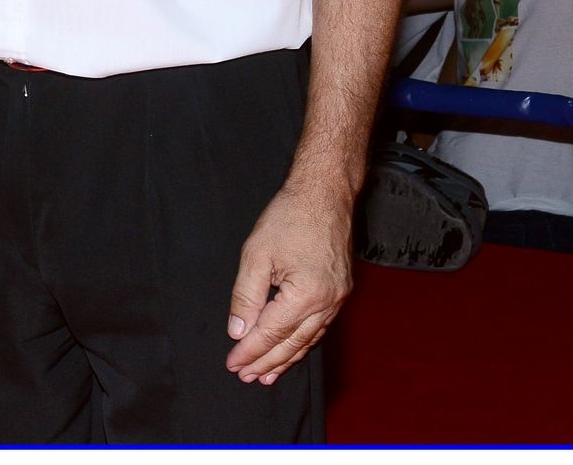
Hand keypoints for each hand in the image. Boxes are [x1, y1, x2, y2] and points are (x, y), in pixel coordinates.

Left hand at [225, 178, 354, 383]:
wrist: (324, 196)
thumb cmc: (289, 219)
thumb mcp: (256, 255)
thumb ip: (246, 296)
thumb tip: (238, 330)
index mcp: (306, 296)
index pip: (271, 333)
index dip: (250, 351)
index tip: (232, 364)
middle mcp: (327, 304)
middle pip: (292, 343)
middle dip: (267, 362)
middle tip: (246, 376)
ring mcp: (337, 300)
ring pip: (308, 340)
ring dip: (285, 358)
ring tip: (266, 375)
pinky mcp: (339, 292)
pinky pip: (318, 327)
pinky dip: (302, 342)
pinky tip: (291, 350)